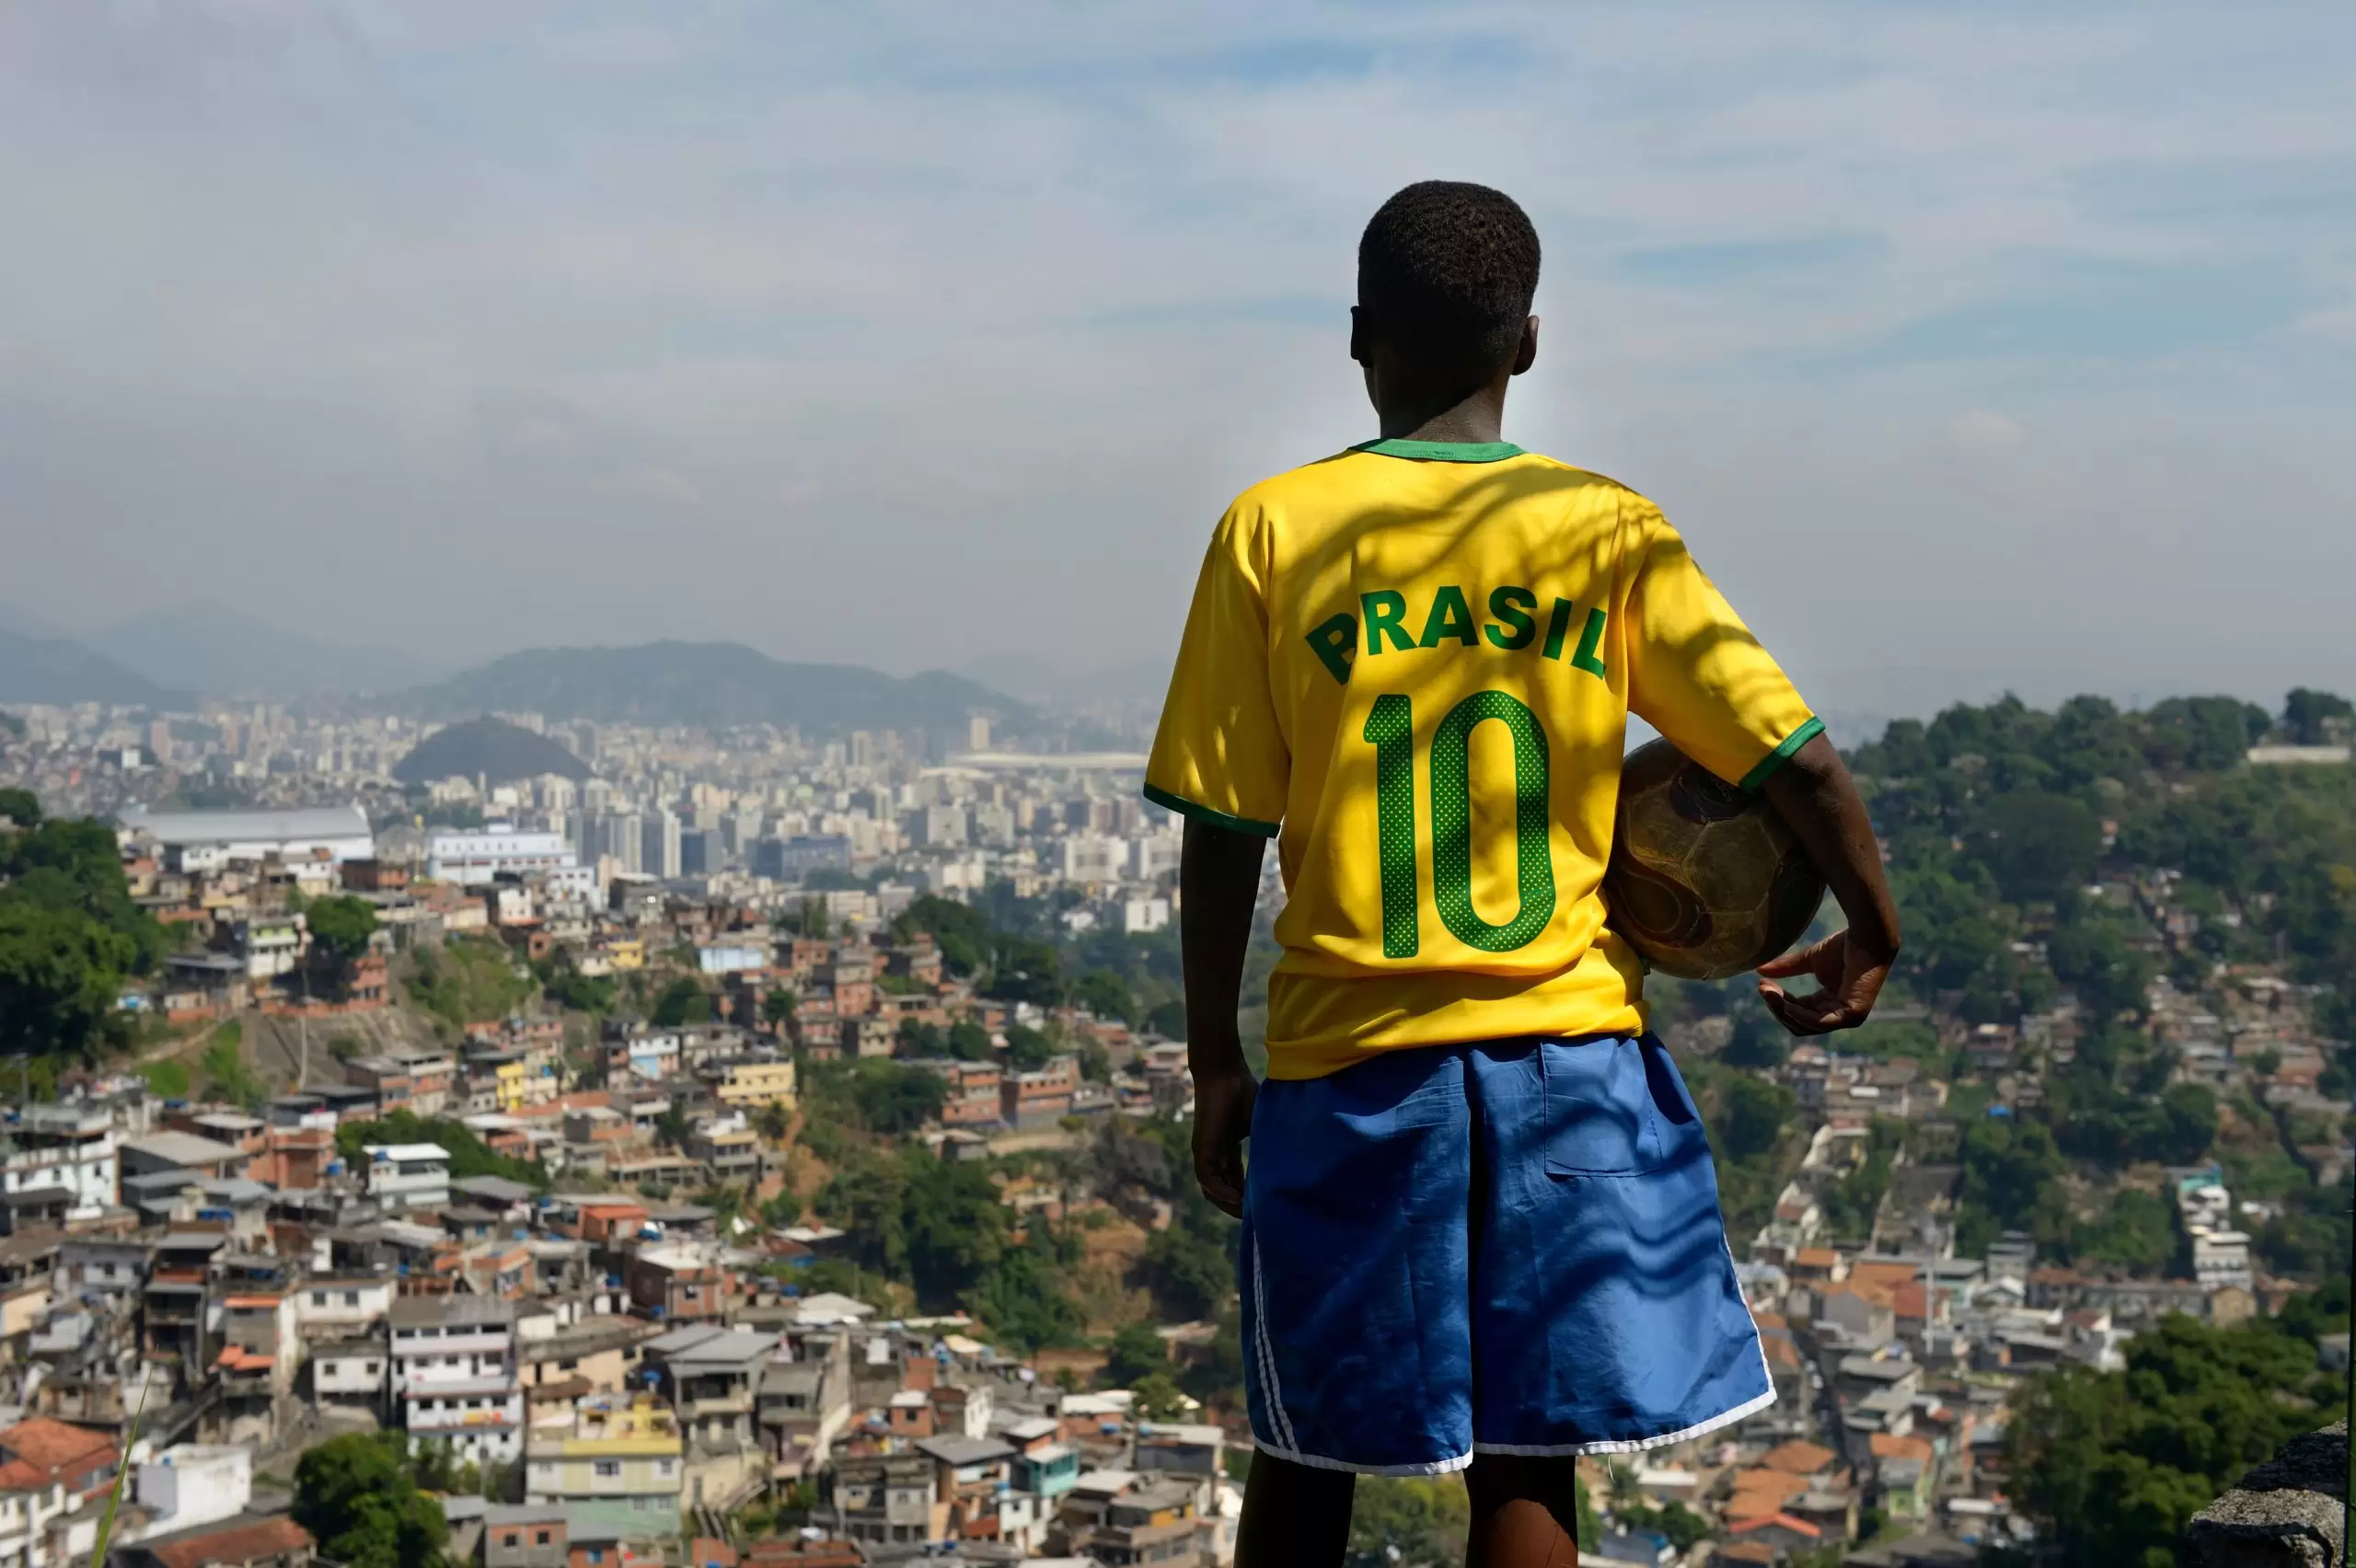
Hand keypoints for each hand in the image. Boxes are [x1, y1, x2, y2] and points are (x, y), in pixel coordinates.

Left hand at [1192, 1066, 1257, 1218]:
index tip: (1263, 1207)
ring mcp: (1206, 1152)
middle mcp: (1214, 1155)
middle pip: (1223, 1190)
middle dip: (1238, 1206)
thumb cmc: (1244, 1092)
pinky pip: (1207, 1179)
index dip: (1247, 1196)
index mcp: (1227, 1149)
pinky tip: (1236, 1199)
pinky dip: (1220, 1192)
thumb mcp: (1260, 1124)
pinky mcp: (1202, 1148)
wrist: (1225, 1073)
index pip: (1235, 1180)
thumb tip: (1295, 1156)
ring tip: (1247, 1214)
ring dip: (1227, 1204)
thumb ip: (1269, 1142)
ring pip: (1212, 1189)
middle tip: (1257, 1219)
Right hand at [1757, 930, 1891, 1035]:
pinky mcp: (1853, 1015)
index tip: (1761, 985)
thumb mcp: (1809, 961)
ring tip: (1768, 991)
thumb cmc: (1843, 946)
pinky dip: (1799, 1014)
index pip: (1799, 1012)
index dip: (1779, 1002)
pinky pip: (1819, 1022)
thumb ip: (1787, 969)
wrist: (1866, 938)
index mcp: (1829, 1004)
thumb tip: (1759, 970)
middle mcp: (1838, 1014)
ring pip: (1806, 1025)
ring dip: (1784, 1009)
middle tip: (1762, 988)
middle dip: (1778, 1007)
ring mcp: (1847, 1018)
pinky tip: (1785, 1001)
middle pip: (1799, 1023)